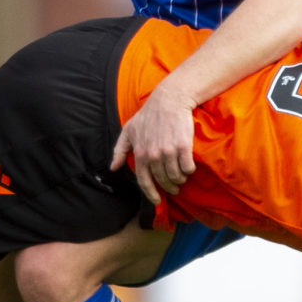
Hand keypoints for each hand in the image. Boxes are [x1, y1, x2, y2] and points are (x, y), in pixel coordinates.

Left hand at [110, 84, 197, 204]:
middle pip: (162, 180)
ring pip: (176, 176)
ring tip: (182, 178)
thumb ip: (119, 150)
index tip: (156, 201)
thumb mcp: (128, 130)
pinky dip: (189, 170)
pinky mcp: (183, 146)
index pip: (144, 181)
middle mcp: (153, 155)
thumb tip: (113, 168)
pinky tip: (188, 168)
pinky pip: (187, 167)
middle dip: (169, 188)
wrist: (169, 100)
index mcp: (140, 153)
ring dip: (180, 180)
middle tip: (174, 188)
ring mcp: (169, 151)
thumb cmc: (148, 115)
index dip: (151, 194)